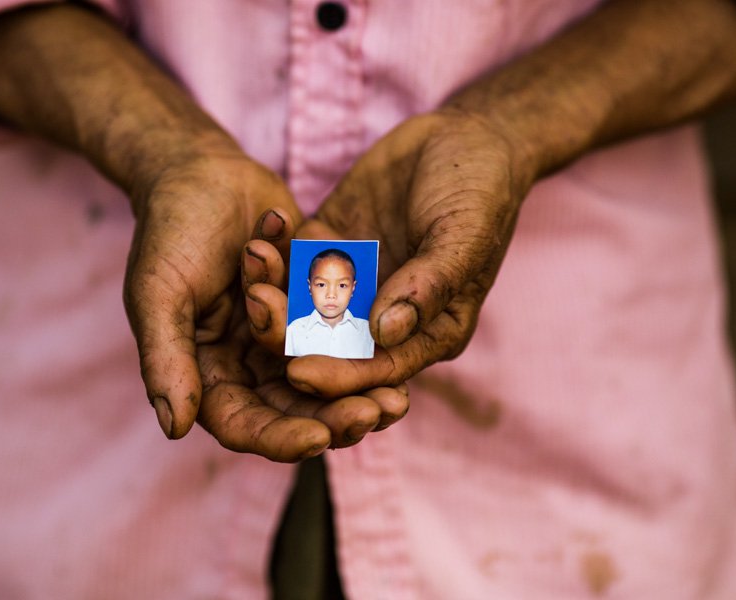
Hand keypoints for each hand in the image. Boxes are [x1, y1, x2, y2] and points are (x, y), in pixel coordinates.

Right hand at [124, 147, 407, 460]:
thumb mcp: (159, 293)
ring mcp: (283, 337)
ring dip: (361, 388)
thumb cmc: (171, 230)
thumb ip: (166, 359)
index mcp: (206, 372)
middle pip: (294, 409)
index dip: (280, 437)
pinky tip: (398, 349)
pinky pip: (344, 335)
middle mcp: (247, 364)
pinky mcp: (312, 307)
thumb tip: (174, 428)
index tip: (320, 437)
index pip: (242, 423)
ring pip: (327, 378)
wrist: (204, 171)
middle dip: (335, 416)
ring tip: (398, 398)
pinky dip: (367, 344)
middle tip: (379, 413)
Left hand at [245, 108, 533, 396]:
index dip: (341, 375)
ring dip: (275, 291)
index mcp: (427, 330)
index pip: (380, 367)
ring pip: (301, 303)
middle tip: (260, 314)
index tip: (301, 373)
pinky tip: (263, 235)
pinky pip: (292, 258)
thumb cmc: (480, 193)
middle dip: (292, 335)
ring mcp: (352, 281)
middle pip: (330, 343)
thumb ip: (428, 286)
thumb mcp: (464, 237)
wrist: (466, 136)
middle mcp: (383, 315)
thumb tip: (387, 333)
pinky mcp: (328, 246)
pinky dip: (274, 252)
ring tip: (255, 268)